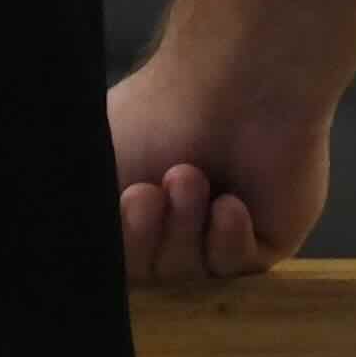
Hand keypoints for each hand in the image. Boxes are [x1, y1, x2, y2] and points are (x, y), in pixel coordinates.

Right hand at [105, 44, 327, 286]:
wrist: (235, 83)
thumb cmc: (160, 111)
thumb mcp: (99, 167)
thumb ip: (93, 221)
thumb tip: (88, 253)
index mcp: (137, 204)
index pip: (119, 258)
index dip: (117, 241)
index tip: (121, 202)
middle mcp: (179, 220)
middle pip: (149, 273)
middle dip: (144, 237)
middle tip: (147, 193)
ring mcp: (222, 232)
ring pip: (191, 274)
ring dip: (185, 229)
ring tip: (191, 177)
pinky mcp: (267, 239)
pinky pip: (237, 268)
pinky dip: (227, 239)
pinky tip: (229, 204)